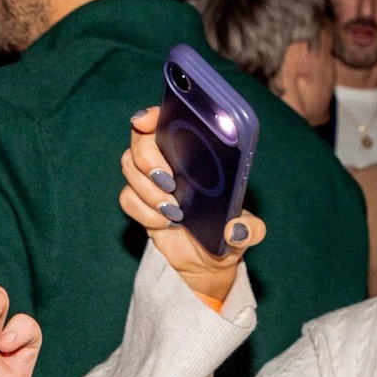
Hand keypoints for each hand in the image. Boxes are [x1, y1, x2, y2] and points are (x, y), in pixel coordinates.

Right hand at [120, 106, 265, 304]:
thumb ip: (250, 230)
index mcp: (197, 152)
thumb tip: (235, 229)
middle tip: (169, 182)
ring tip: (175, 211)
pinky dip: (144, 211)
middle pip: (140, 141)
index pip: (168, 119)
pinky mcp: (139, 203)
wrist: (204, 262)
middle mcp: (170, 160)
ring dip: (148, 190)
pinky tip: (165, 222)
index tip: (146, 121)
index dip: (153, 114)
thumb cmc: (227, 236)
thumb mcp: (247, 233)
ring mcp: (152, 181)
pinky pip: (127, 198)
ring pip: (129, 167)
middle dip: (149, 159)